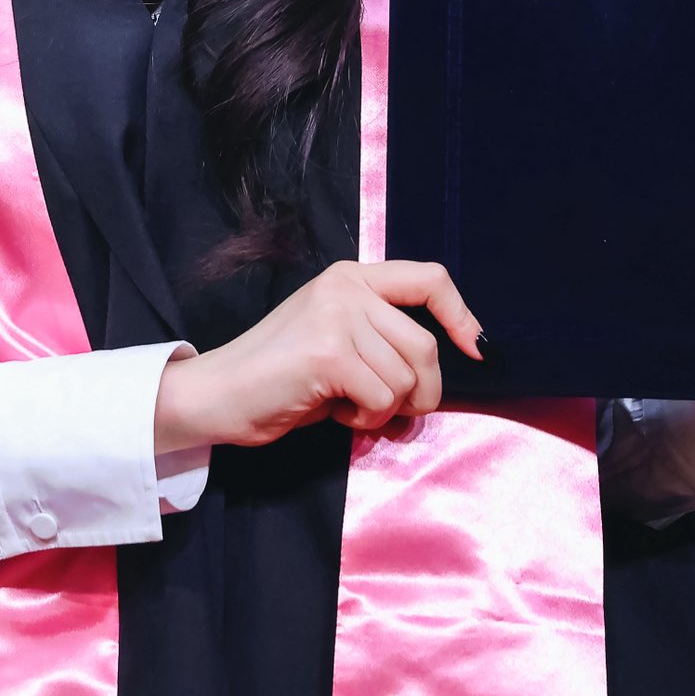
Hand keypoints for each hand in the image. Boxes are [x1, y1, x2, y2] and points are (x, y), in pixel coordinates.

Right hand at [153, 259, 483, 451]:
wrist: (217, 394)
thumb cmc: (278, 379)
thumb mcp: (336, 340)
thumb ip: (381, 341)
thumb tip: (437, 377)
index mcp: (350, 277)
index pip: (429, 278)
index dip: (461, 315)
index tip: (477, 350)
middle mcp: (346, 286)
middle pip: (426, 345)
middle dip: (420, 392)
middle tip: (382, 409)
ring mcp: (336, 315)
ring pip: (407, 377)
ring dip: (385, 409)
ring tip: (345, 405)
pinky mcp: (328, 352)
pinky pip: (381, 398)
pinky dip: (365, 418)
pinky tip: (333, 411)